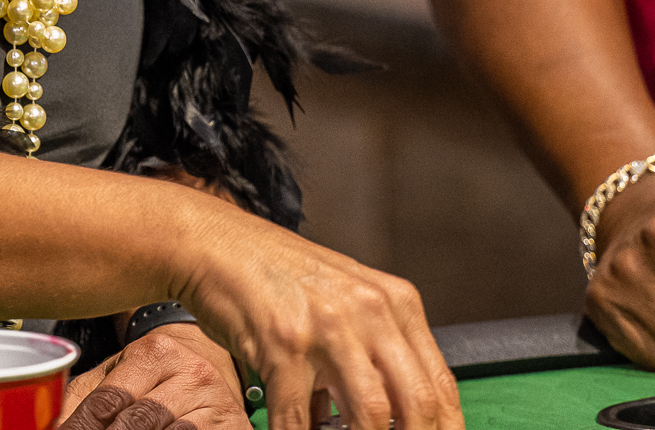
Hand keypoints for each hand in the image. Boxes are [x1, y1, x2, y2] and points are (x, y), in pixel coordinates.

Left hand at [61, 323, 249, 428]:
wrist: (215, 369)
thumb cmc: (159, 375)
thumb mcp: (122, 372)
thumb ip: (85, 396)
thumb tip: (54, 424)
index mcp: (156, 352)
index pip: (107, 400)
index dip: (79, 427)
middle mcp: (191, 372)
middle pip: (136, 421)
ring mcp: (216, 401)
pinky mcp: (234, 425)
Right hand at [178, 211, 460, 429]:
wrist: (214, 242)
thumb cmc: (276, 275)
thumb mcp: (343, 302)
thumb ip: (372, 352)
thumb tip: (393, 419)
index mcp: (394, 302)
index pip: (440, 385)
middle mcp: (369, 310)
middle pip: (417, 405)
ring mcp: (328, 325)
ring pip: (372, 416)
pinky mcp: (283, 342)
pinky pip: (300, 416)